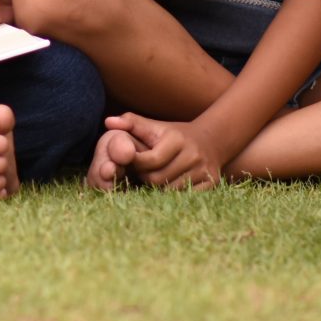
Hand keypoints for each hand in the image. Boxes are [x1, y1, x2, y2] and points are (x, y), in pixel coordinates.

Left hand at [102, 111, 221, 188]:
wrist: (210, 141)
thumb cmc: (173, 135)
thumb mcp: (153, 126)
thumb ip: (130, 122)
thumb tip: (108, 122)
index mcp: (177, 139)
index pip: (150, 160)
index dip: (137, 164)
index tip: (132, 162)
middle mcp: (193, 155)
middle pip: (157, 179)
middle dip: (145, 178)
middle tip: (142, 173)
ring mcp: (204, 170)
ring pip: (170, 191)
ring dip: (158, 189)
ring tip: (154, 179)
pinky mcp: (211, 184)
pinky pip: (185, 197)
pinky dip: (174, 195)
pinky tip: (169, 186)